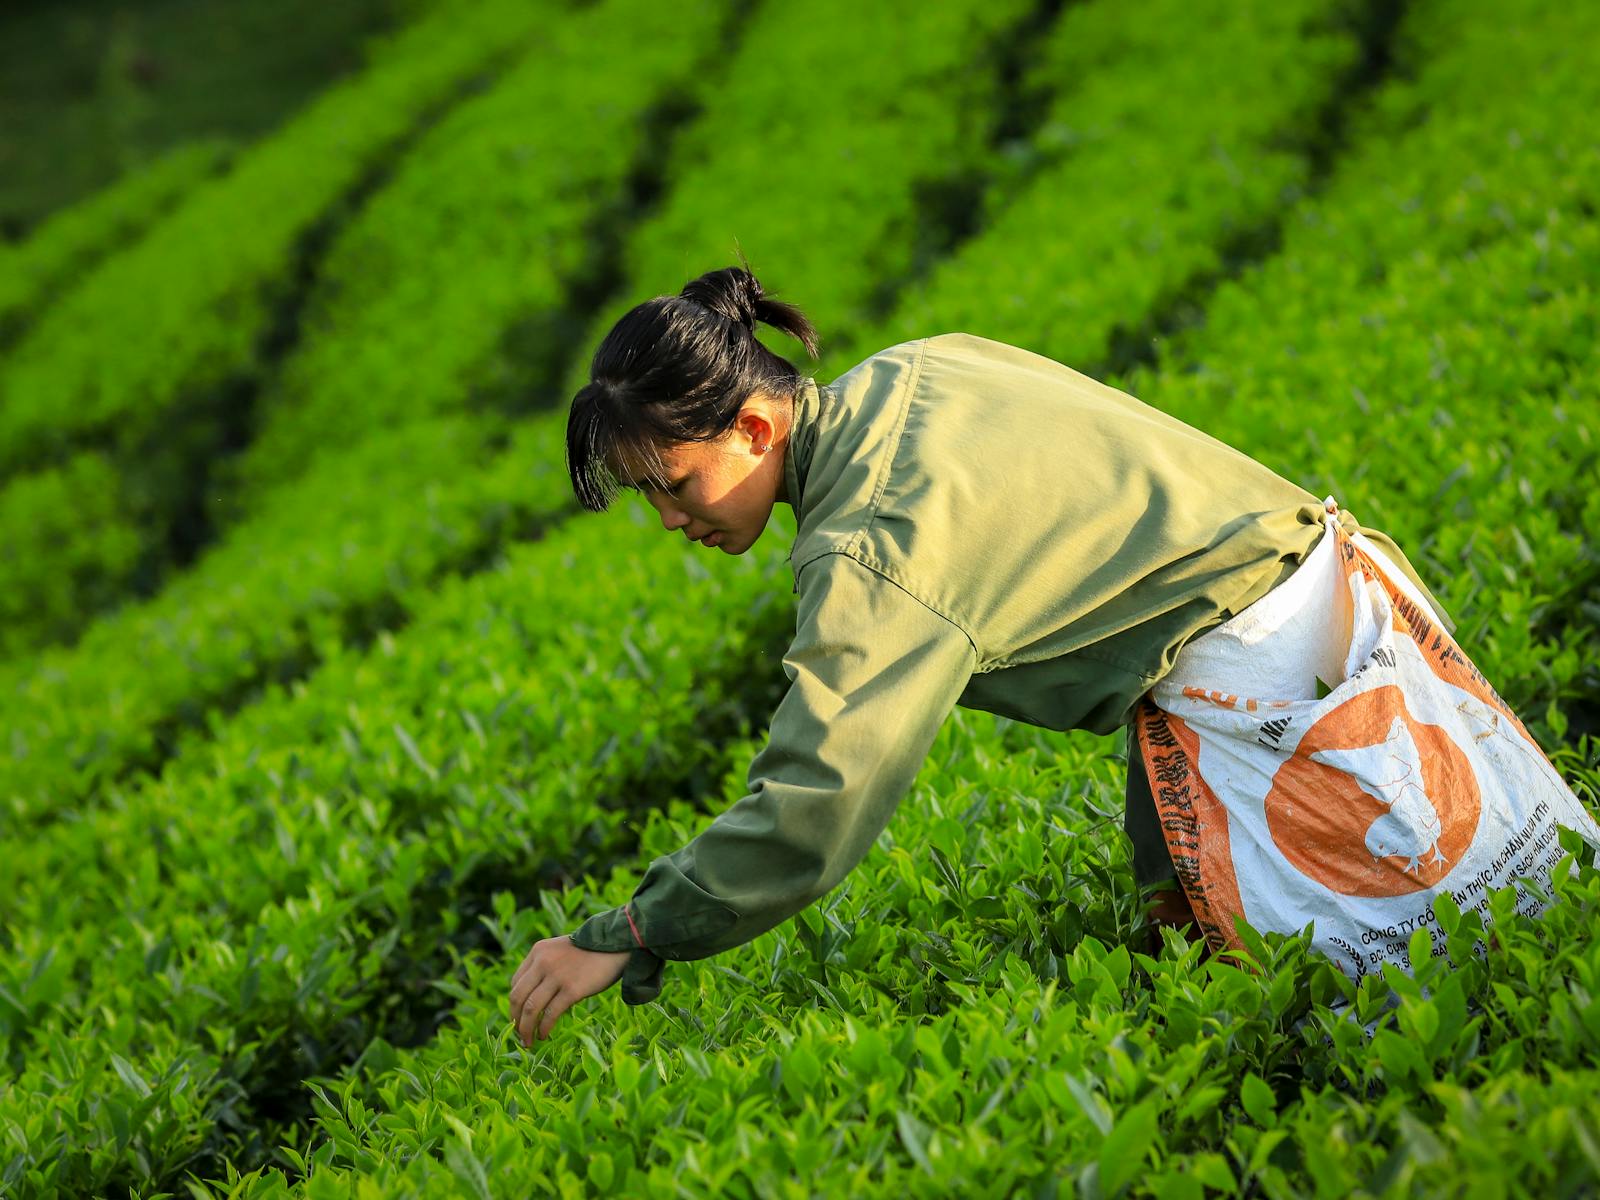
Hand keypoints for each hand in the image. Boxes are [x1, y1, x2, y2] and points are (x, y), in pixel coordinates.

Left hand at [509, 934, 630, 1044]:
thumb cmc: (591, 951)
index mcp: (538, 951)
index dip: (514, 1004)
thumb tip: (533, 999)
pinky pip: (551, 1014)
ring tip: (528, 1041)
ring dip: (525, 1028)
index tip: (518, 1018)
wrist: (617, 944)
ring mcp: (557, 976)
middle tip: (518, 1034)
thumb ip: (545, 967)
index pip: (515, 983)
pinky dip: (544, 1028)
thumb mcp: (561, 952)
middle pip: (518, 997)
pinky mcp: (572, 989)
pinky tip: (544, 1035)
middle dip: (515, 1020)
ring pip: (531, 1008)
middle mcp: (543, 962)